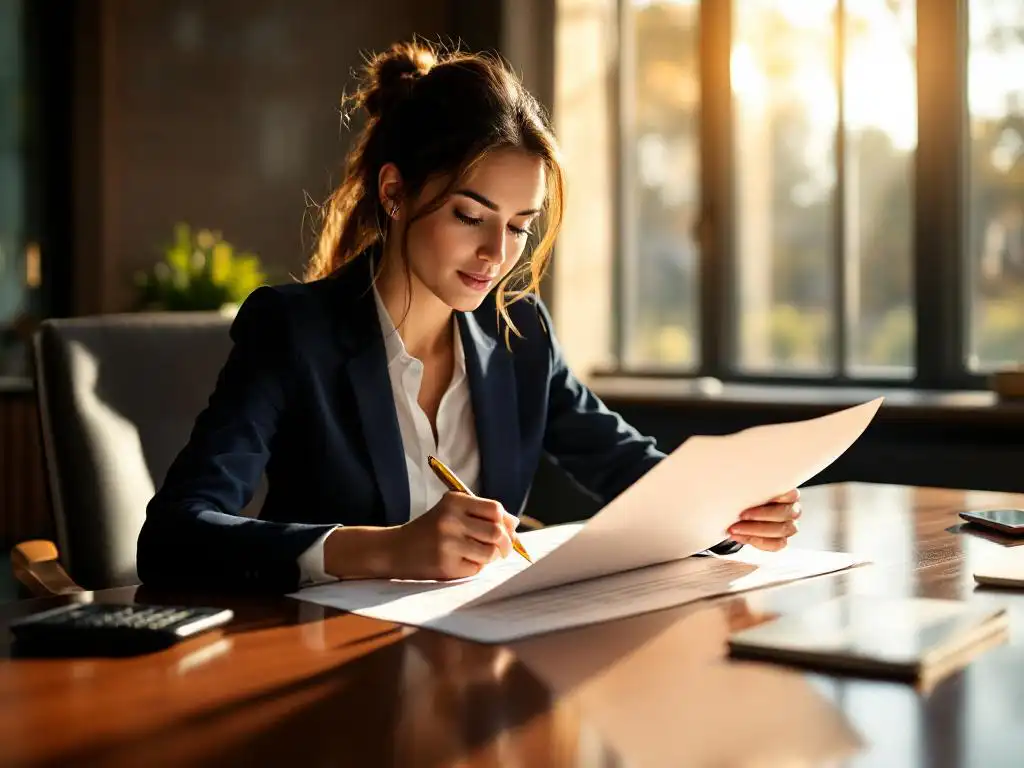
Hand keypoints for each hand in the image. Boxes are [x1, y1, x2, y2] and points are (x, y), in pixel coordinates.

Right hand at [386, 492, 518, 579]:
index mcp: (454, 502)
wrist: (395, 549)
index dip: (505, 522)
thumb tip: (514, 523)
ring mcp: (448, 543)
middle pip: (497, 532)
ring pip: (490, 552)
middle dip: (506, 544)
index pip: (495, 509)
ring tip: (481, 556)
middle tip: (503, 550)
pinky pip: (476, 568)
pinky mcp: (445, 565)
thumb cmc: (430, 530)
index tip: (507, 531)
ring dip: (491, 557)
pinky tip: (461, 563)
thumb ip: (481, 515)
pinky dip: (474, 568)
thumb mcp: (451, 513)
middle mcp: (451, 519)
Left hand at [727, 489, 801, 551]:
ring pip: (781, 530)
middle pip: (787, 513)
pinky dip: (755, 541)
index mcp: (789, 494)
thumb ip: (750, 487)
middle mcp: (792, 510)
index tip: (762, 496)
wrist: (741, 515)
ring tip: (735, 528)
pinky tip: (740, 536)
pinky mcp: (781, 540)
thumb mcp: (748, 489)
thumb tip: (735, 482)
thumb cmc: (748, 499)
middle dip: (762, 515)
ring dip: (755, 530)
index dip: (781, 496)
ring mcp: (789, 526)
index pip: (792, 495)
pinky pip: (774, 544)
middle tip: (742, 515)